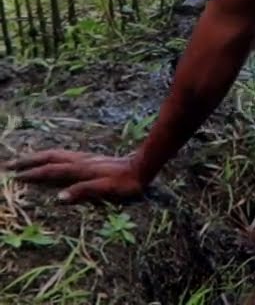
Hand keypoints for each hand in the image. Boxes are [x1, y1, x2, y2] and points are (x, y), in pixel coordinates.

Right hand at [3, 149, 145, 202]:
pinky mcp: (91, 158)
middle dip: (29, 161)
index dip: (33, 174)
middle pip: (50, 158)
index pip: (52, 171)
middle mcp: (81, 161)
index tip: (15, 177)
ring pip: (57, 154)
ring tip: (24, 159)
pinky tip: (52, 158)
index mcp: (81, 169)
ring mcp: (86, 158)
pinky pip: (65, 154)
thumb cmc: (127, 182)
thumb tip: (59, 197)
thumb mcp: (108, 189)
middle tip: (10, 165)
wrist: (144, 166)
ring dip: (39, 156)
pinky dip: (52, 155)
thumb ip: (84, 191)